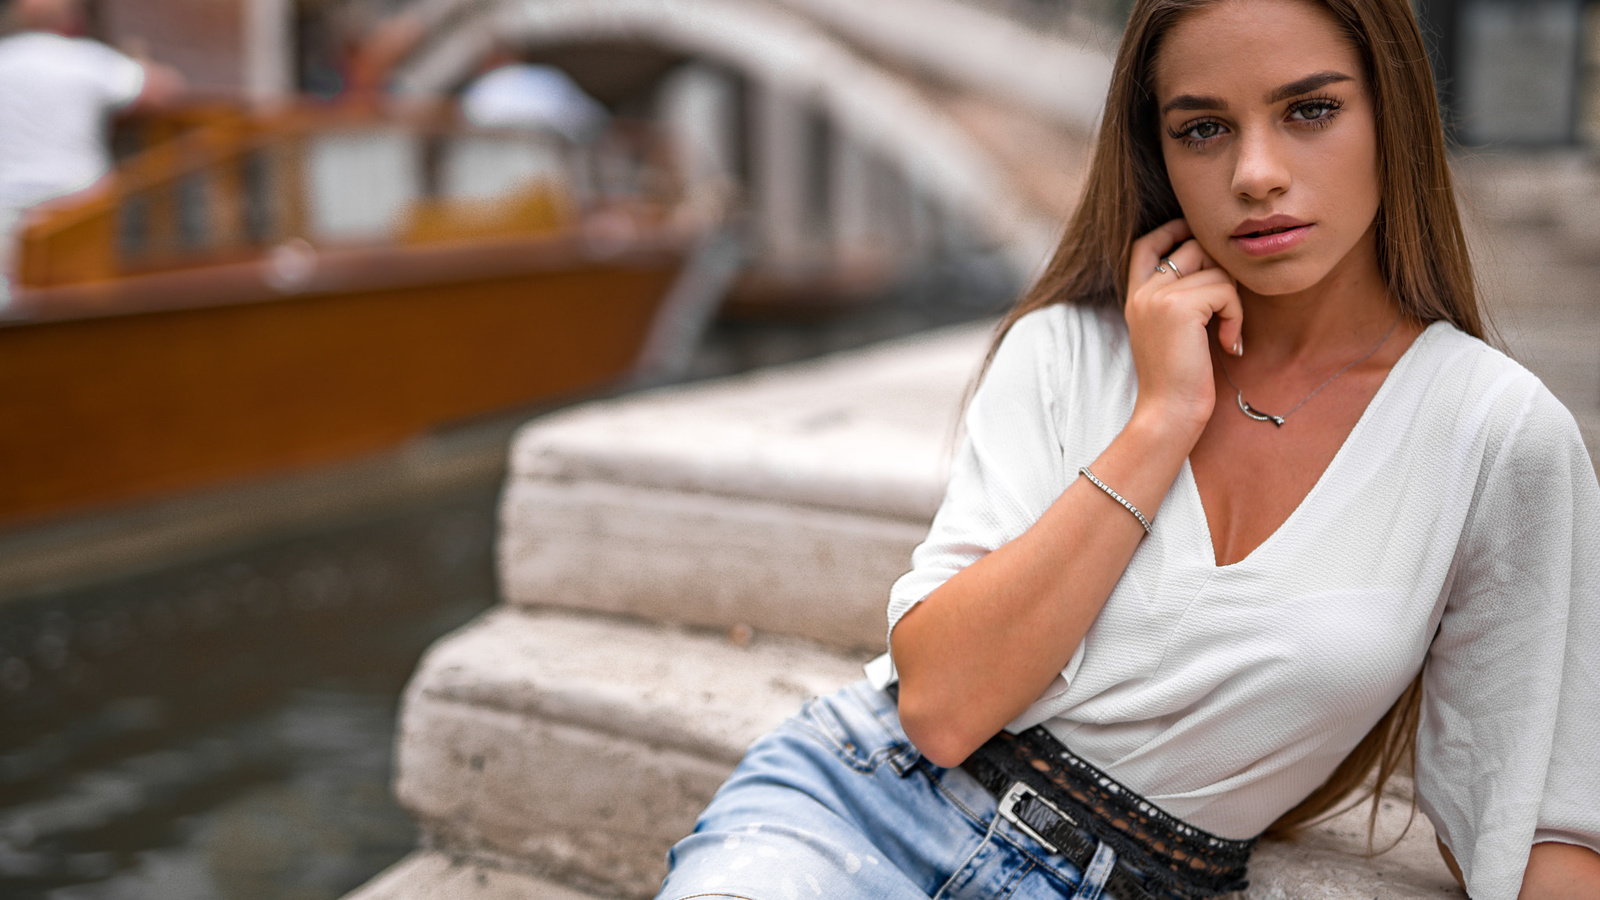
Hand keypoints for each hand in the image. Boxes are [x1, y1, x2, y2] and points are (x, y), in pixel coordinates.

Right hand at [1124, 219, 1242, 440]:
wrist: (1168, 413)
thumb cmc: (1176, 380)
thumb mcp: (1168, 332)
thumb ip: (1177, 298)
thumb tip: (1213, 264)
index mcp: (1134, 297)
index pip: (1146, 244)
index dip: (1174, 231)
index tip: (1201, 244)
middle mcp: (1142, 291)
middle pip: (1192, 247)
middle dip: (1220, 271)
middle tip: (1227, 309)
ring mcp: (1157, 296)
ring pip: (1215, 268)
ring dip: (1232, 300)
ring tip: (1228, 333)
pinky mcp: (1179, 307)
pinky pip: (1225, 290)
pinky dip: (1236, 316)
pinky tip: (1229, 345)